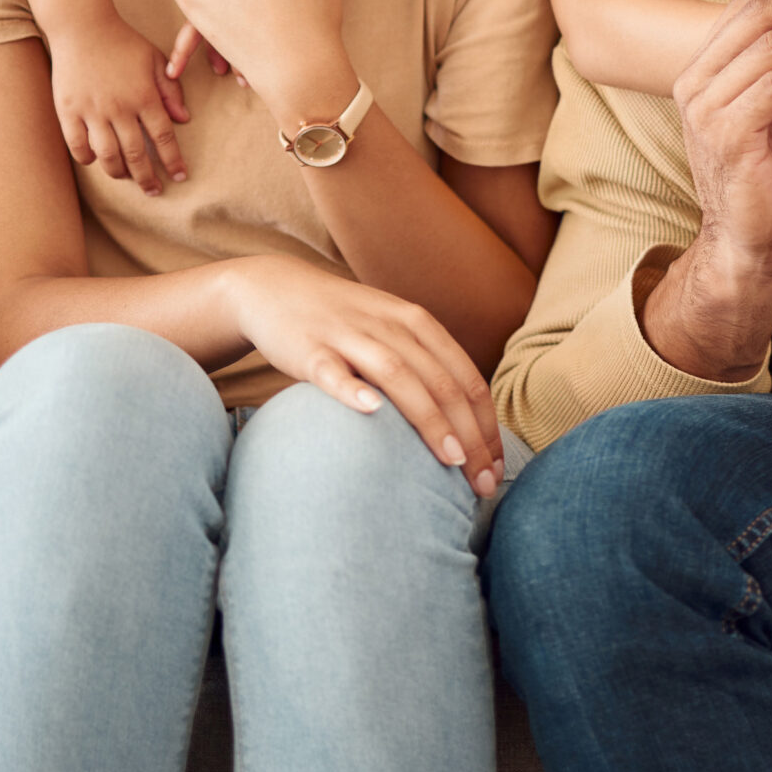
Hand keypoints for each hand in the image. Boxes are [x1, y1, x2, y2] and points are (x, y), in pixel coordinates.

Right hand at [48, 13, 189, 195]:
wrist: (82, 26)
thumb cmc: (122, 42)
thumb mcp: (154, 59)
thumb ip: (171, 89)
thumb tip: (184, 120)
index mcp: (144, 95)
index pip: (164, 137)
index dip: (173, 160)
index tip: (180, 176)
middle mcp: (119, 107)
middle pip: (137, 154)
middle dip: (148, 177)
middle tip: (154, 190)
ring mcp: (92, 110)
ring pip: (108, 155)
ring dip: (120, 173)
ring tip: (128, 177)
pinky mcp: (68, 111)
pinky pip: (78, 146)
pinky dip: (88, 158)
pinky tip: (96, 160)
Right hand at [224, 255, 503, 495]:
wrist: (274, 288)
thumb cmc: (343, 323)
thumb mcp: (393, 332)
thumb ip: (426, 367)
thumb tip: (465, 427)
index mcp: (418, 325)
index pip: (466, 379)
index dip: (487, 425)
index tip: (497, 468)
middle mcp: (391, 327)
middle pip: (442, 383)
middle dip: (470, 435)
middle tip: (483, 483)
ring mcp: (350, 335)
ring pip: (399, 376)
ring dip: (429, 419)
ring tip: (451, 460)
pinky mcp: (309, 348)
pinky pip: (333, 370)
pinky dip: (352, 390)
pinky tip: (370, 412)